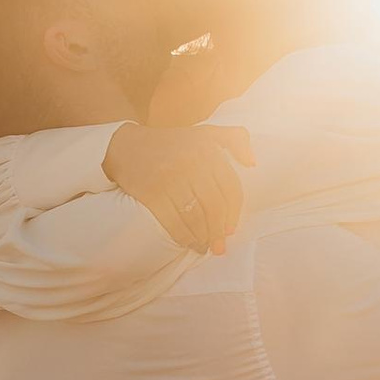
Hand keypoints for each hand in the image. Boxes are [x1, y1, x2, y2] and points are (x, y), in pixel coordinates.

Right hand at [104, 122, 254, 254]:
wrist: (126, 147)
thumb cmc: (172, 143)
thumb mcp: (206, 132)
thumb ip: (235, 139)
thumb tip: (253, 163)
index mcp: (207, 149)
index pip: (231, 187)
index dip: (234, 212)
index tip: (231, 228)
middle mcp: (191, 162)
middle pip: (214, 206)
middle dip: (219, 231)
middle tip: (220, 246)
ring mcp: (170, 178)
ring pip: (196, 217)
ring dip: (203, 237)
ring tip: (206, 247)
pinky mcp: (152, 193)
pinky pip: (174, 222)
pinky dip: (184, 237)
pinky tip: (190, 243)